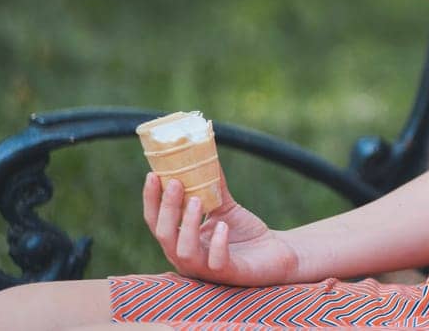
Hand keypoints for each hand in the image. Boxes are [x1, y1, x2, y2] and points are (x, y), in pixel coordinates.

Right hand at [144, 171, 298, 286]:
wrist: (276, 253)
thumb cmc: (243, 232)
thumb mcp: (225, 206)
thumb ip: (213, 187)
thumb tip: (206, 155)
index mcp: (180, 239)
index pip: (157, 221)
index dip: (152, 199)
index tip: (153, 174)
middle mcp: (186, 256)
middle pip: (165, 235)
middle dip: (167, 208)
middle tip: (176, 183)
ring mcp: (205, 268)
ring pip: (184, 251)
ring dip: (188, 224)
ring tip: (196, 200)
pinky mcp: (227, 273)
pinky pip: (216, 262)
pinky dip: (217, 243)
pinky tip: (223, 226)